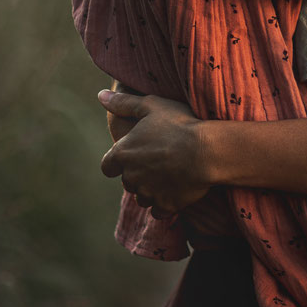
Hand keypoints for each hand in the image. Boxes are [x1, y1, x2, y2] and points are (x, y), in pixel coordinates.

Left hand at [98, 90, 210, 214]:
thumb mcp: (151, 105)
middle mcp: (131, 177)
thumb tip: (100, 96)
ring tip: (169, 174)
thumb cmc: (179, 124)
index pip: (108, 166)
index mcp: (123, 153)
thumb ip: (123, 103)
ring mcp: (148, 194)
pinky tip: (176, 189)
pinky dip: (164, 202)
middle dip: (138, 173)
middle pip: (128, 181)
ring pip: (142, 197)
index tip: (131, 156)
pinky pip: (159, 210)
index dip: (117, 162)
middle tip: (158, 160)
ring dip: (150, 189)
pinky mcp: (166, 206)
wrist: (206, 151)